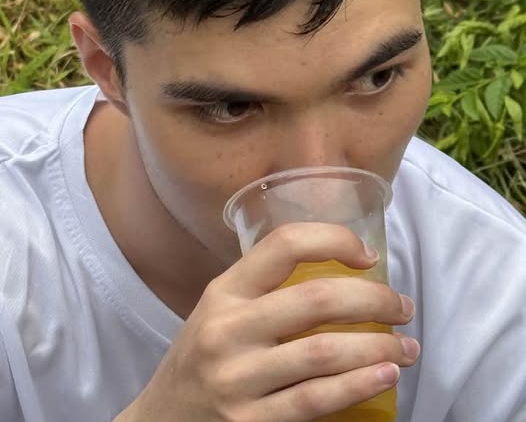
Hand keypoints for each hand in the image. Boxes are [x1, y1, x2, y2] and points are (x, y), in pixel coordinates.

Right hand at [116, 222, 417, 421]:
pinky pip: (315, 399)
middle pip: (316, 298)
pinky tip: (384, 376)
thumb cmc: (203, 356)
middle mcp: (228, 328)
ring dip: (379, 347)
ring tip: (406, 348)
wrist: (160, 421)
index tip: (367, 255)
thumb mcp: (220, 310)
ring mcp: (237, 378)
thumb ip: (265, 289)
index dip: (334, 240)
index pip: (284, 244)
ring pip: (323, 352)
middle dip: (374, 299)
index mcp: (224, 291)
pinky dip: (358, 385)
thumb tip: (343, 272)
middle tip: (402, 306)